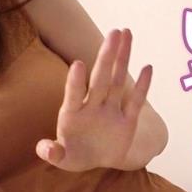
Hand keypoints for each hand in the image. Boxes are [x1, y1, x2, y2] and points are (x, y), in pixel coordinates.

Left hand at [35, 28, 152, 171]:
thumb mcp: (63, 159)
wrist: (97, 159)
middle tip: (114, 32)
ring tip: (127, 34)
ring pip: (118, 81)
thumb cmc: (75, 155)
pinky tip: (147, 68)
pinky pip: (136, 101)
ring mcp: (111, 110)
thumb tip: (44, 150)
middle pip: (100, 78)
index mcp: (73, 113)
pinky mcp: (128, 120)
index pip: (74, 94)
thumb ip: (53, 153)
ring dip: (123, 58)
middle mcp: (92, 106)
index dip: (75, 81)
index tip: (78, 65)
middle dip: (107, 56)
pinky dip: (142, 86)